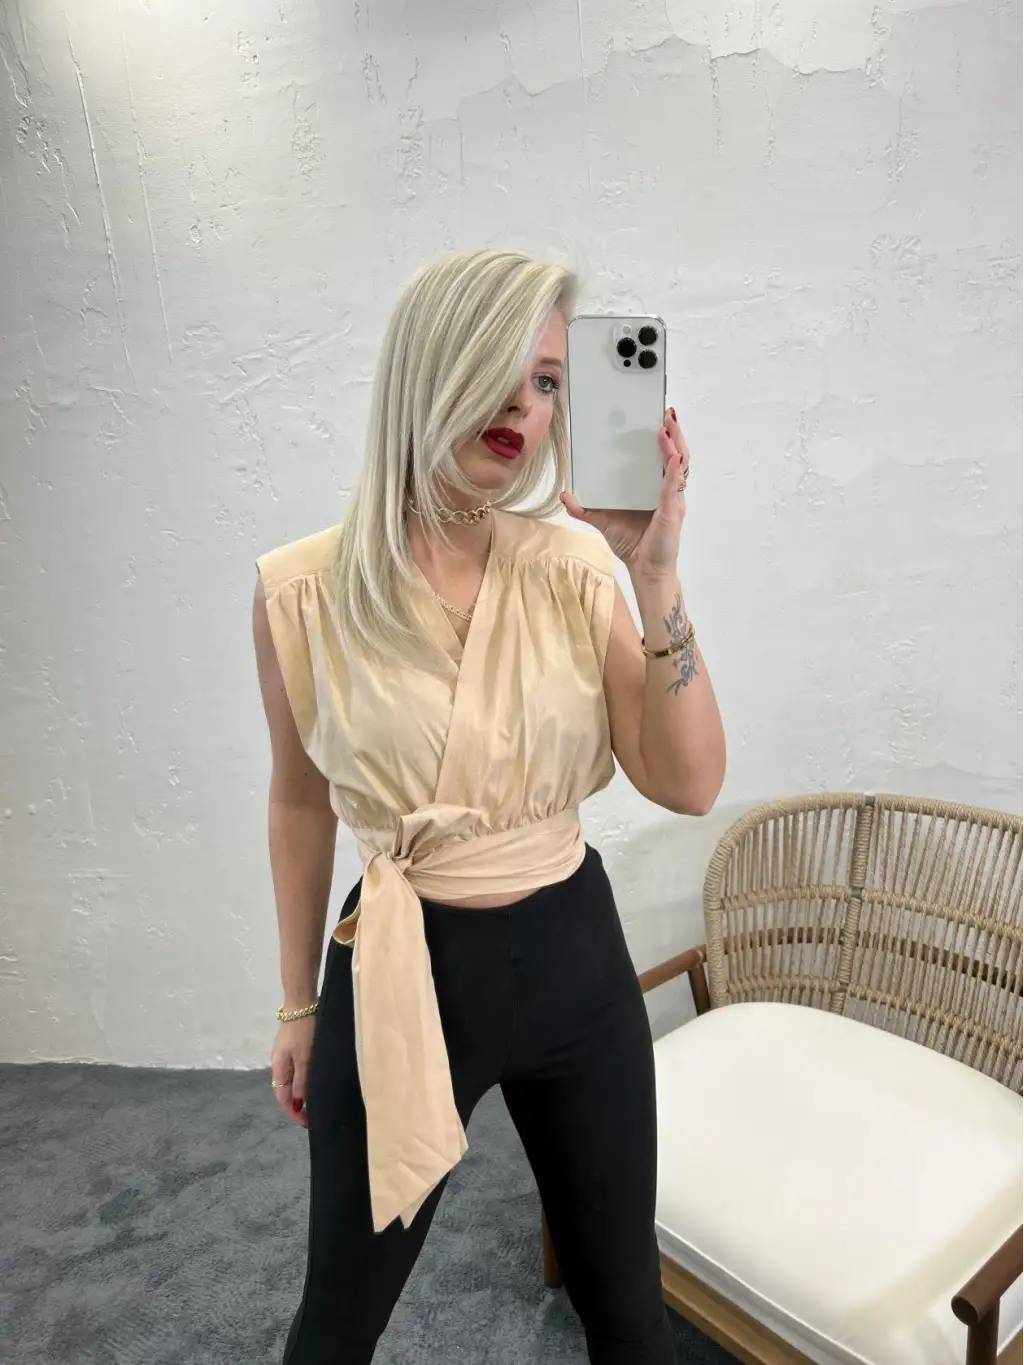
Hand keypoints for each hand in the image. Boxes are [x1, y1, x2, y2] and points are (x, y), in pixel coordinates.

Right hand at [270, 1017, 315, 1128]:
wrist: (301, 1003)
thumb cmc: (303, 1030)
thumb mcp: (304, 1058)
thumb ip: (302, 1081)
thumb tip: (298, 1105)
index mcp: (278, 1068)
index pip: (282, 1098)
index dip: (293, 1113)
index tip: (307, 1123)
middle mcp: (278, 1063)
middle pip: (284, 1091)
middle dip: (296, 1106)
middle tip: (312, 1117)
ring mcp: (284, 1055)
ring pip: (290, 1082)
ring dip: (300, 1094)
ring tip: (314, 1103)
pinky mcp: (292, 1047)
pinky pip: (295, 1071)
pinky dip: (302, 1082)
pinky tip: (312, 1083)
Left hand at [561, 407, 689, 578]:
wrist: (645, 570)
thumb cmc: (632, 544)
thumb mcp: (602, 521)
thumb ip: (583, 509)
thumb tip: (564, 494)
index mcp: (655, 488)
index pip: (661, 457)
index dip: (663, 438)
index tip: (657, 418)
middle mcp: (667, 490)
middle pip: (676, 455)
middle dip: (674, 433)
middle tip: (666, 413)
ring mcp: (672, 499)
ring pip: (680, 465)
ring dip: (675, 444)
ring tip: (667, 426)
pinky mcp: (672, 510)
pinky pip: (675, 485)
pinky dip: (674, 469)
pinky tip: (672, 456)